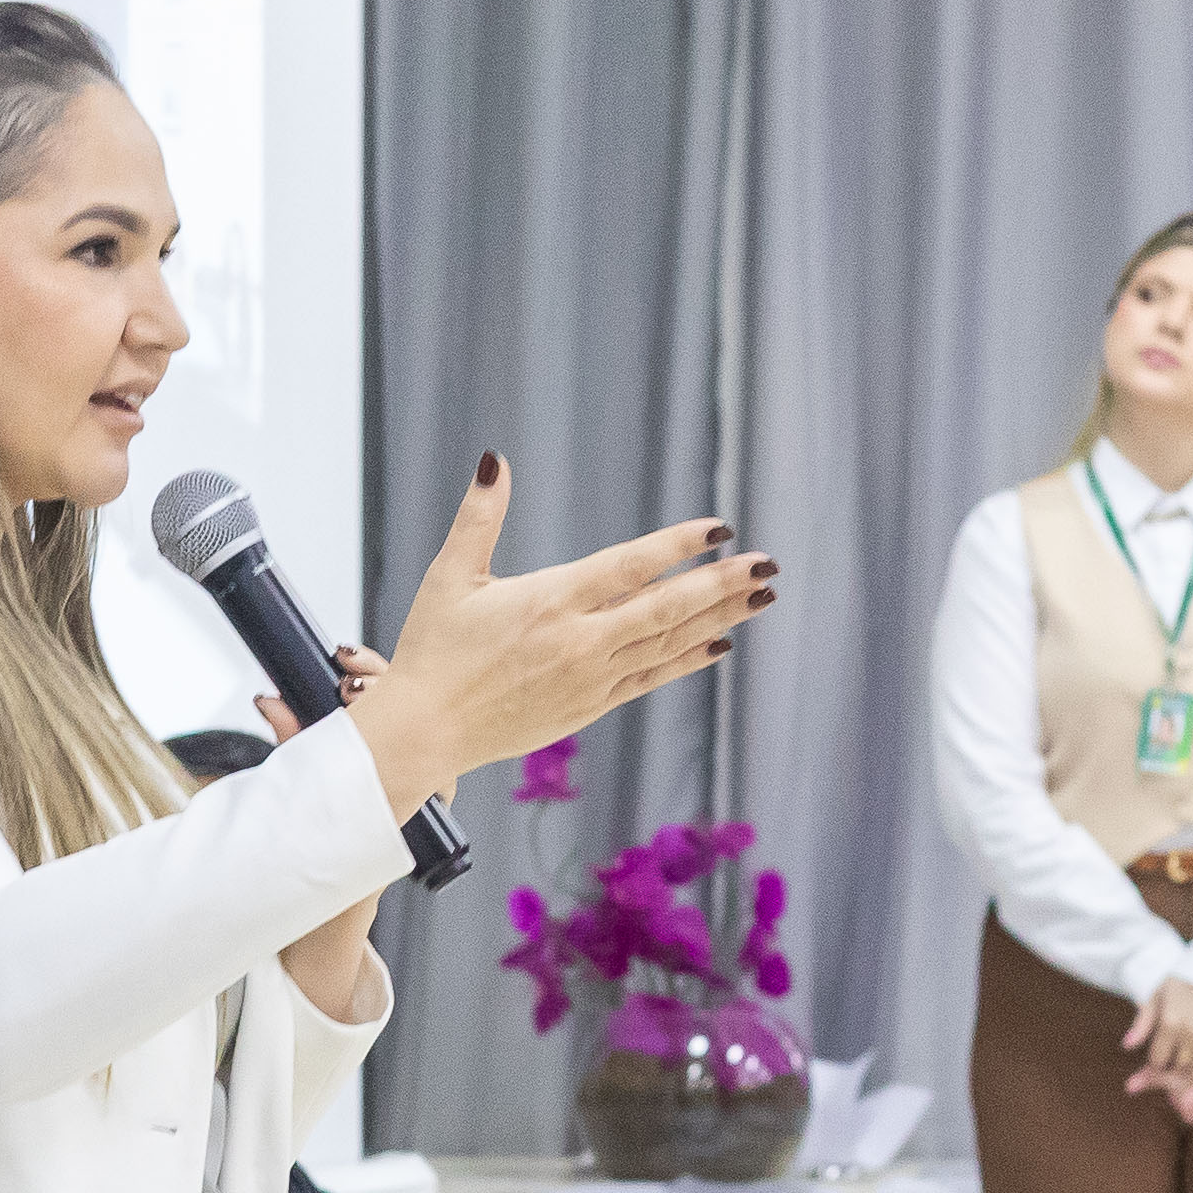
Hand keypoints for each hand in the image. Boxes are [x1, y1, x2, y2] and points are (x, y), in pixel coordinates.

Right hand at [342, 458, 773, 806]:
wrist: (424, 734)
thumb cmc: (432, 653)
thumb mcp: (450, 576)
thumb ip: (479, 517)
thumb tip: (494, 459)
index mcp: (550, 601)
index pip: (629, 566)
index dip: (679, 545)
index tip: (720, 528)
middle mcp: (580, 641)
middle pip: (666, 608)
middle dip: (722, 585)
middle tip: (768, 565)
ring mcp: (590, 679)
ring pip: (668, 644)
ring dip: (718, 618)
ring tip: (760, 597)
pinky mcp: (589, 707)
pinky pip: (652, 679)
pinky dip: (688, 660)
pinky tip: (719, 644)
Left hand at [1117, 977, 1192, 1125]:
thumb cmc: (1180, 981)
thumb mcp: (1155, 997)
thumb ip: (1141, 1023)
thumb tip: (1126, 1047)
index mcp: (1169, 1024)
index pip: (1158, 1060)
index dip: (1156, 1067)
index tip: (1158, 1068)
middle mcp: (1190, 1033)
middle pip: (1179, 1069)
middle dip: (1176, 1080)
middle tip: (1176, 1088)